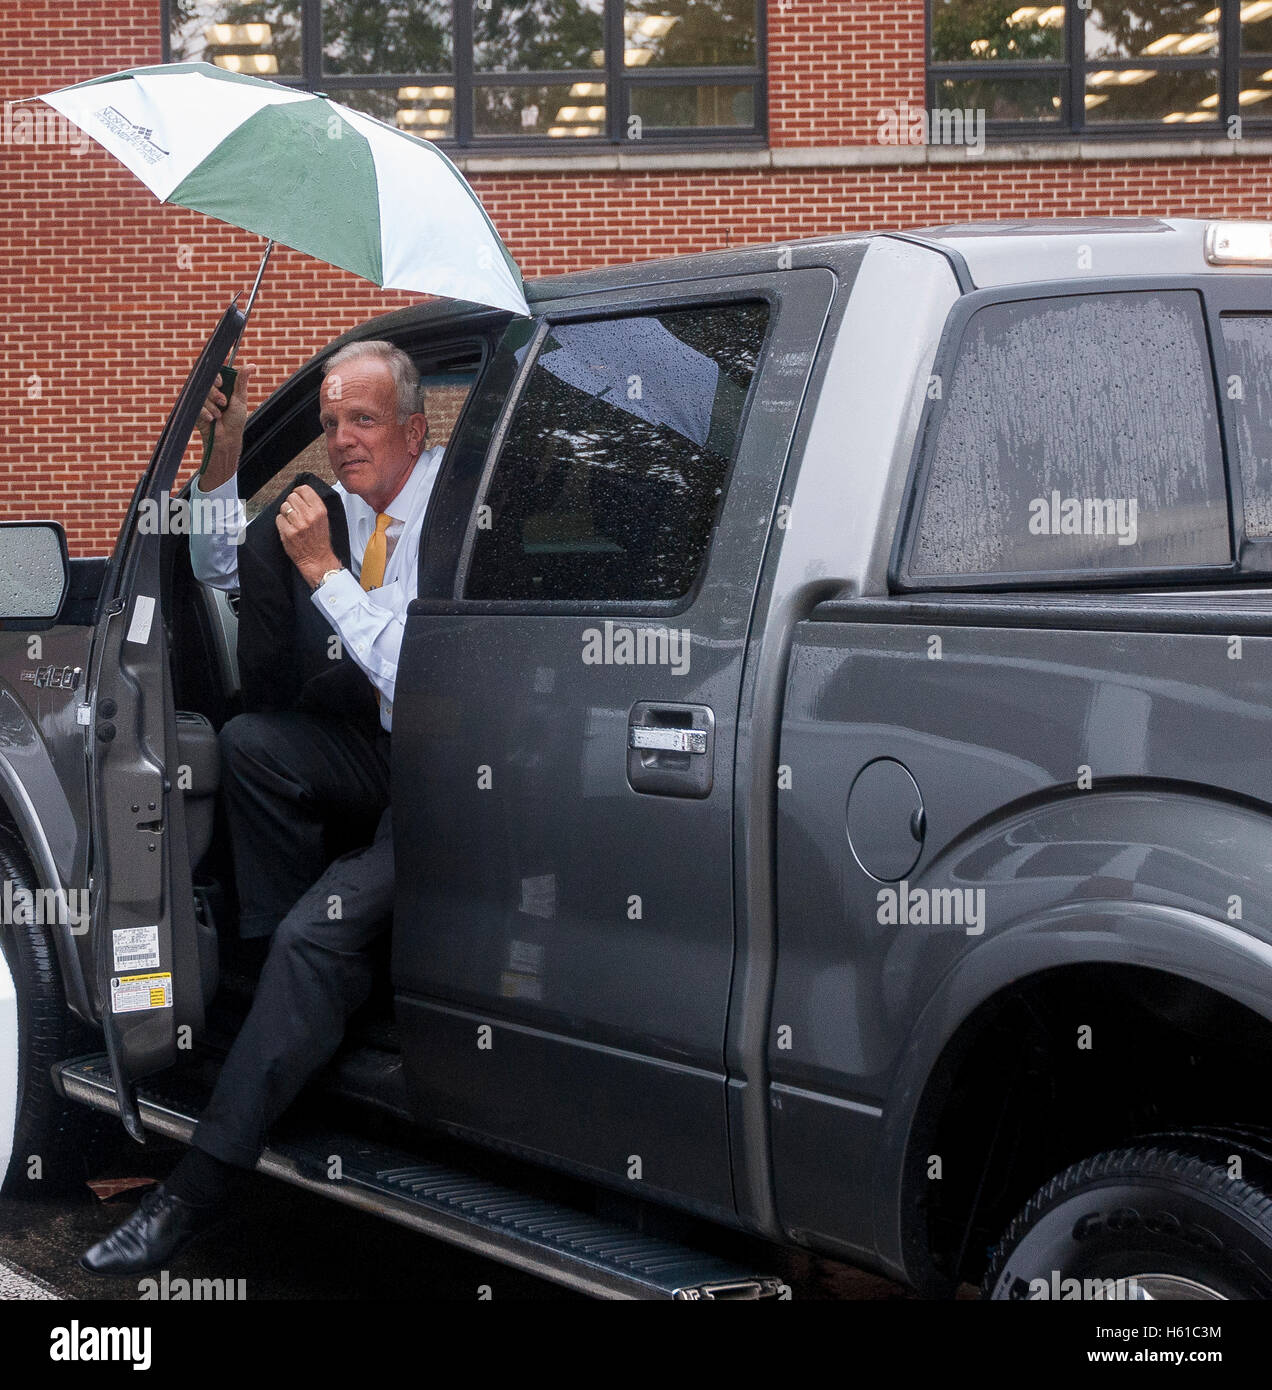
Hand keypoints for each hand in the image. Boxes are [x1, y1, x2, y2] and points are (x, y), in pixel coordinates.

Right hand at [197, 364, 250, 489]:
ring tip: (219, 415)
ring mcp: (200, 400)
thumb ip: (241, 381)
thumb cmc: (235, 420)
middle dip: (215, 394)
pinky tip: (212, 419)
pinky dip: (205, 412)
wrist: (227, 438)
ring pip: (201, 394)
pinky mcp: (193, 410)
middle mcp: (209, 391)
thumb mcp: (240, 398)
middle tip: (223, 402)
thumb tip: (252, 365)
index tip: (220, 383)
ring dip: (212, 406)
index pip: (213, 373)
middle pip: (205, 382)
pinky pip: (196, 405)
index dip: (215, 377)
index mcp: (220, 386)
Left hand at [277, 485, 340, 588]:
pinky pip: (279, 518)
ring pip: (284, 507)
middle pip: (291, 497)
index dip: (298, 492)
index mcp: (320, 510)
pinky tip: (288, 528)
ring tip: (292, 520)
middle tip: (294, 511)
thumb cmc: (320, 541)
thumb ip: (313, 505)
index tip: (297, 495)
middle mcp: (309, 516)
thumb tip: (300, 493)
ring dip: (285, 513)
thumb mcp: (324, 519)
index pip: (304, 489)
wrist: (317, 559)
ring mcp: (298, 524)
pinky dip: (281, 523)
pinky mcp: (288, 532)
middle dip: (291, 503)